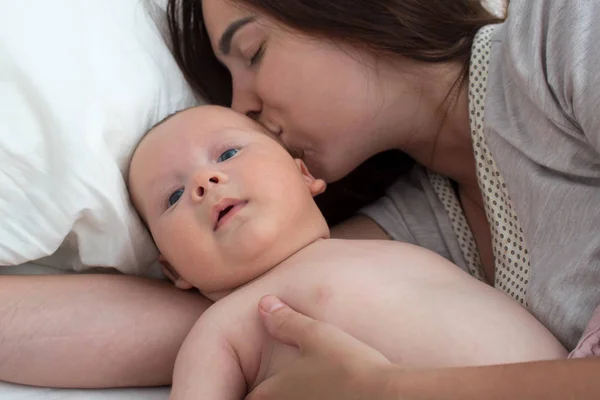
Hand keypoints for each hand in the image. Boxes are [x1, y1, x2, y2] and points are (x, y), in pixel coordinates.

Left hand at [245, 296, 394, 399]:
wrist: (387, 396)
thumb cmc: (349, 365)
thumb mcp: (316, 335)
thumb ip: (286, 321)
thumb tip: (264, 304)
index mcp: (269, 394)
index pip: (247, 398)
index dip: (253, 390)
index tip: (268, 382)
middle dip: (272, 394)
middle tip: (289, 382)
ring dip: (294, 398)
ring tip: (314, 387)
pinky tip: (333, 394)